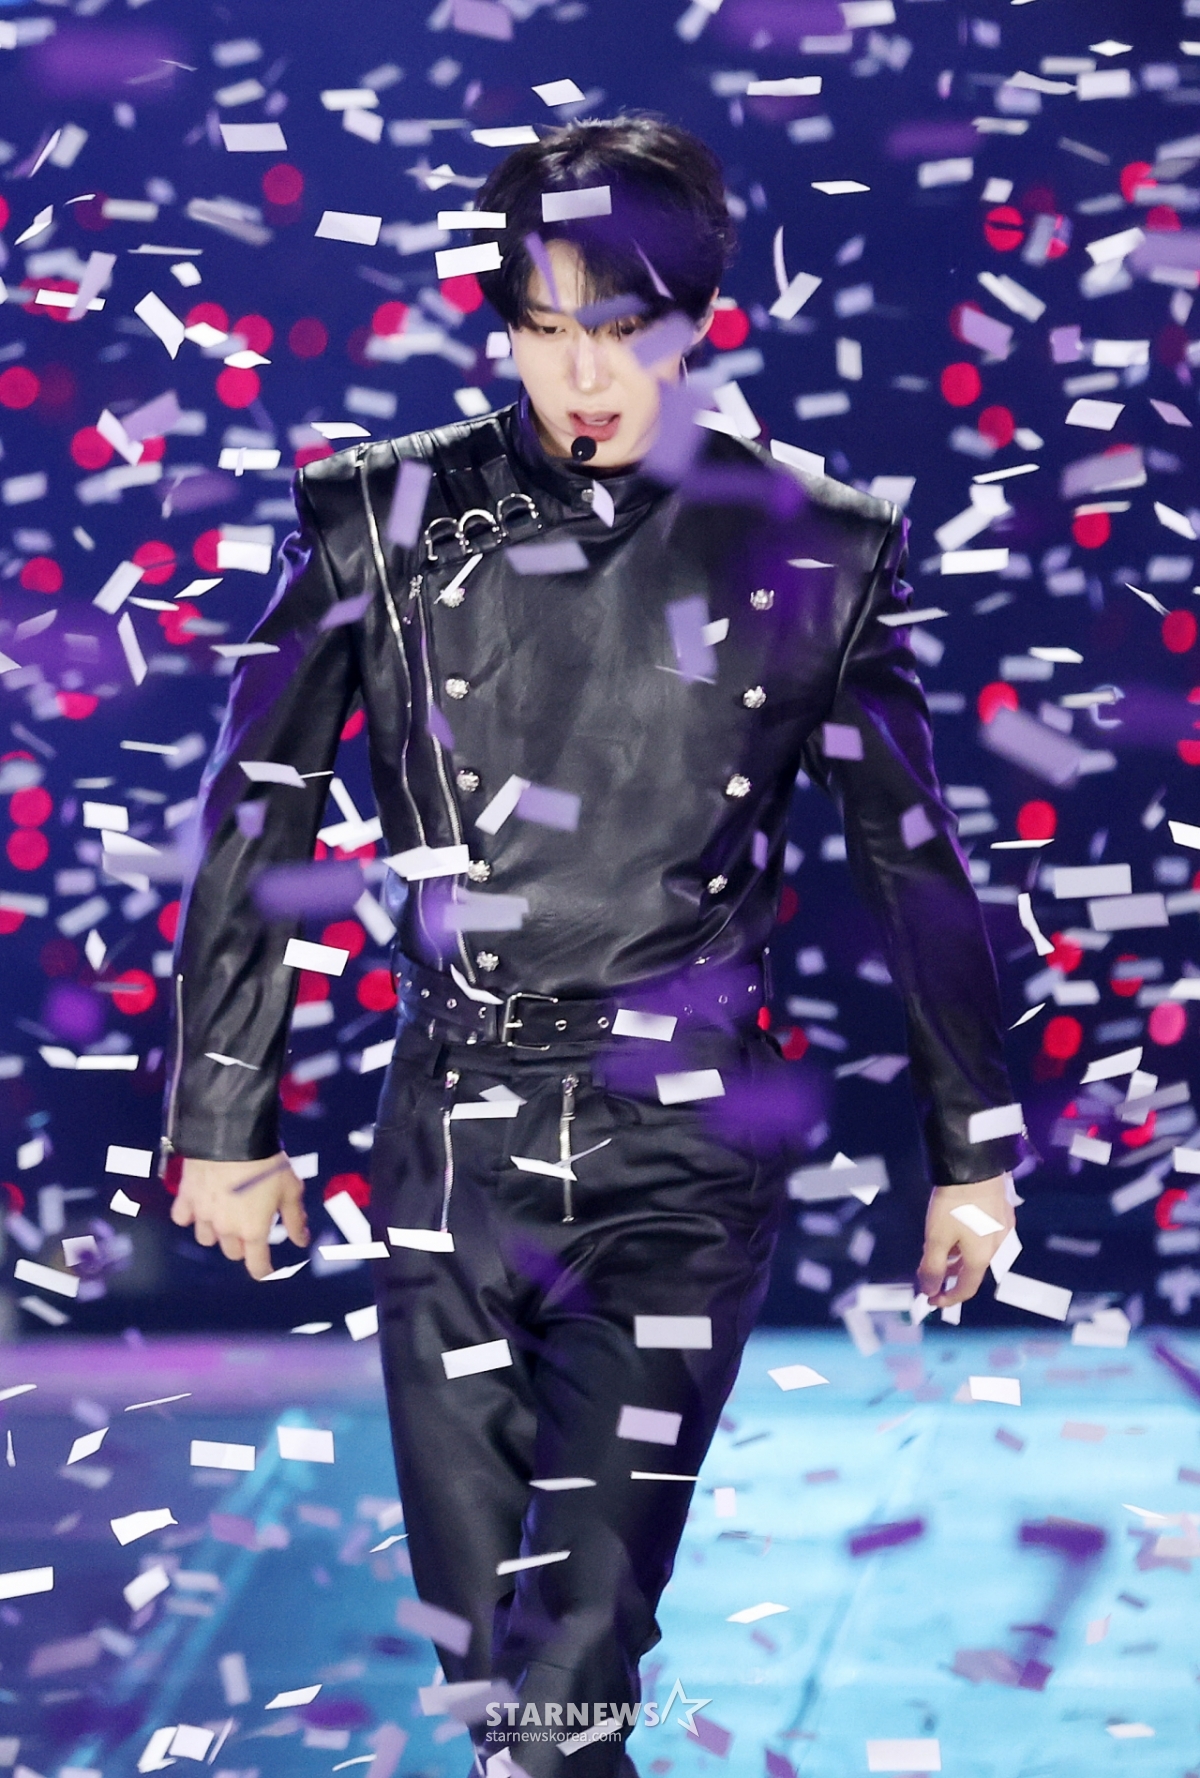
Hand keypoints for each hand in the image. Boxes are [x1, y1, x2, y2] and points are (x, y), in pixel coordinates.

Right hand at [171, 1153, 308, 1280]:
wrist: (234, 1134)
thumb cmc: (268, 1162)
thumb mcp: (291, 1189)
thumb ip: (295, 1218)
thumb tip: (302, 1242)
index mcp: (254, 1229)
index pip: (256, 1265)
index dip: (263, 1270)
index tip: (266, 1269)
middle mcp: (226, 1228)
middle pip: (232, 1251)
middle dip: (242, 1243)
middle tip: (250, 1223)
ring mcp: (203, 1214)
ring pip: (206, 1238)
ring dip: (216, 1232)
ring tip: (225, 1213)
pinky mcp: (186, 1197)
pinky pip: (182, 1217)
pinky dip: (190, 1215)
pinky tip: (199, 1204)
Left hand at [916, 1173, 1014, 1309]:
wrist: (976, 1167)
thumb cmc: (954, 1204)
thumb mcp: (936, 1237)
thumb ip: (932, 1267)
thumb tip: (929, 1291)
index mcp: (981, 1258)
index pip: (966, 1289)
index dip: (947, 1298)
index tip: (931, 1299)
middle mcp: (998, 1248)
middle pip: (973, 1271)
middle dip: (951, 1275)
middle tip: (932, 1271)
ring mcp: (1004, 1230)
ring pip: (980, 1253)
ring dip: (960, 1258)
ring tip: (942, 1250)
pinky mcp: (1004, 1214)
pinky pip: (986, 1238)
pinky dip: (970, 1243)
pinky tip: (958, 1230)